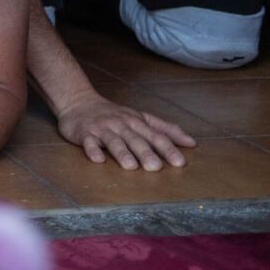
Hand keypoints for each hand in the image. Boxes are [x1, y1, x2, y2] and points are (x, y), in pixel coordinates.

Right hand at [56, 92, 195, 170]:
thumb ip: (165, 130)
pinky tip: (98, 159)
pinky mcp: (84, 133)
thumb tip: (191, 142)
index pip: (155, 136)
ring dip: (122, 153)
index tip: (179, 162)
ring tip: (130, 166)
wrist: (78, 102)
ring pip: (113, 141)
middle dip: (146, 152)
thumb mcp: (141, 118)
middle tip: (155, 167)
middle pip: (135, 139)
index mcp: (136, 122)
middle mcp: (121, 124)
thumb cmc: (114, 114)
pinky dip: (93, 150)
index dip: (167, 149)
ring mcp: (102, 128)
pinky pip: (88, 142)